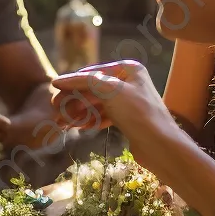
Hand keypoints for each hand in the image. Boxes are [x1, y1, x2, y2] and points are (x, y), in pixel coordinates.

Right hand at [51, 61, 181, 176]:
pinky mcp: (127, 119)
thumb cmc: (138, 113)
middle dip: (73, 101)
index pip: (92, 72)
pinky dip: (90, 120)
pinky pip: (103, 116)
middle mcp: (129, 82)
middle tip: (55, 112)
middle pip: (93, 89)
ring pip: (96, 104)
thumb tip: (57, 81)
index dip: (71, 82)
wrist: (161, 146)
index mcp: (128, 69)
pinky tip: (78, 127)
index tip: (53, 92)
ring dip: (78, 112)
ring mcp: (128, 101)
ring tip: (62, 123)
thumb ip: (83, 82)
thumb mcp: (109, 91)